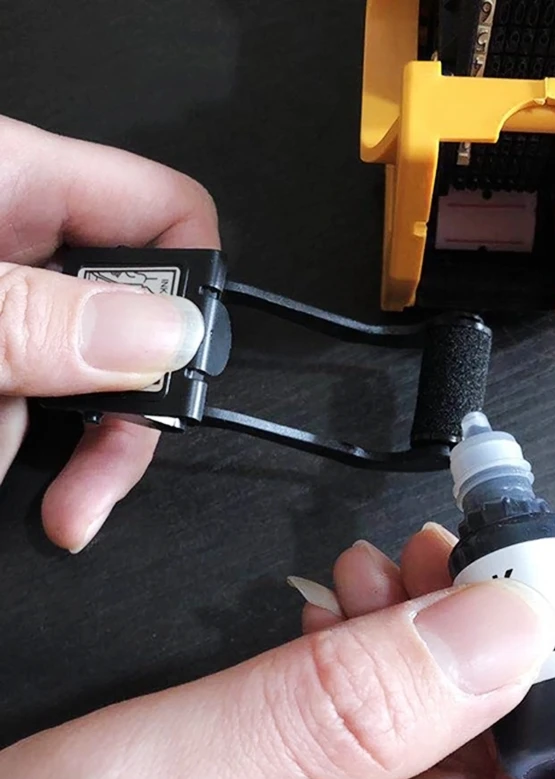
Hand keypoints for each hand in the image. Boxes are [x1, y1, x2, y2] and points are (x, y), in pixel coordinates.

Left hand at [0, 115, 218, 551]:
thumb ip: (35, 318)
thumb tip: (169, 338)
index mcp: (14, 181)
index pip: (169, 213)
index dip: (196, 291)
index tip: (174, 376)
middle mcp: (17, 241)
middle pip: (135, 324)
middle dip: (109, 411)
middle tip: (89, 483)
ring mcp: (4, 303)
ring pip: (77, 385)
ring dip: (40, 444)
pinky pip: (26, 408)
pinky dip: (7, 448)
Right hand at [0, 524, 554, 778]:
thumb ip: (356, 712)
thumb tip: (507, 625)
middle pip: (539, 754)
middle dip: (516, 631)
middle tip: (479, 551)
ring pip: (465, 724)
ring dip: (443, 624)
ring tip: (399, 564)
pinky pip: (399, 722)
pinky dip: (387, 646)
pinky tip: (351, 603)